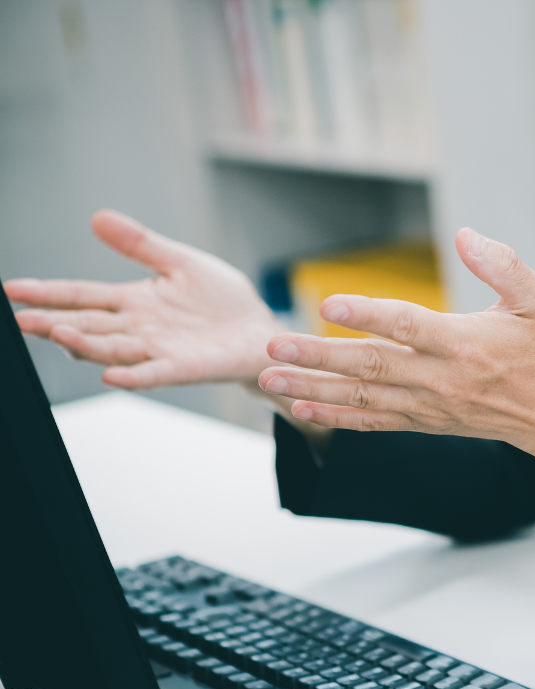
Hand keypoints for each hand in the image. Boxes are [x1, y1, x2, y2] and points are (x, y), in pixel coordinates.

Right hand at [3, 210, 283, 387]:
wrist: (260, 329)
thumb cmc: (223, 299)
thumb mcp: (181, 262)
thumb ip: (141, 245)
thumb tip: (98, 217)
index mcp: (134, 301)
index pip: (83, 296)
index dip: (49, 293)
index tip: (13, 289)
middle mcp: (139, 328)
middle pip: (88, 325)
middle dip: (54, 322)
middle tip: (21, 319)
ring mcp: (159, 350)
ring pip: (113, 349)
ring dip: (86, 345)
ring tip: (58, 334)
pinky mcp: (185, 367)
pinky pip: (155, 373)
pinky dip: (134, 375)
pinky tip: (112, 376)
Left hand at [258, 228, 534, 520]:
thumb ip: (503, 265)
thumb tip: (465, 235)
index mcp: (467, 344)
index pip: (409, 327)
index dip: (368, 315)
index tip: (329, 304)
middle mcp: (442, 379)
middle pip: (371, 366)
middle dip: (317, 356)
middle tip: (272, 345)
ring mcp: (430, 405)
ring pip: (363, 397)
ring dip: (312, 388)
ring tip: (269, 379)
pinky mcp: (425, 421)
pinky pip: (373, 421)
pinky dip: (335, 417)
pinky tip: (301, 409)